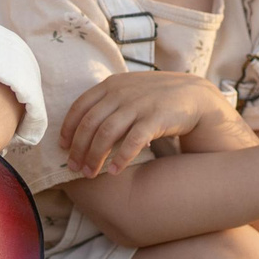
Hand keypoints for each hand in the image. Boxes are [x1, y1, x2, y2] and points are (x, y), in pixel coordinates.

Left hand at [59, 73, 233, 177]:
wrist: (195, 95)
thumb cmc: (156, 97)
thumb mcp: (129, 91)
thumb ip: (108, 102)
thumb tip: (80, 126)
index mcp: (111, 85)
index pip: (80, 107)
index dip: (68, 129)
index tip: (62, 147)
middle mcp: (122, 93)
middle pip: (90, 124)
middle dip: (78, 149)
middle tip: (73, 168)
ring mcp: (138, 105)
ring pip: (106, 133)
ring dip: (95, 156)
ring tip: (89, 174)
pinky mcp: (156, 118)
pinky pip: (132, 141)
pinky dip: (120, 158)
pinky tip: (114, 171)